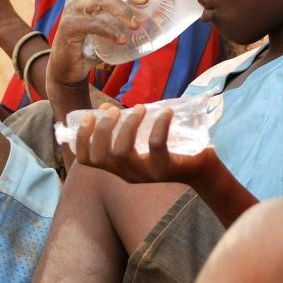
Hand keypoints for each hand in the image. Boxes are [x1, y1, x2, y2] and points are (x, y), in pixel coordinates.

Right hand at [47, 0, 150, 89]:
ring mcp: (71, 10)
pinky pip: (93, 24)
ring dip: (122, 10)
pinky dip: (110, 31)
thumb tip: (154, 15)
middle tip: (146, 0)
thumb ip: (121, 17)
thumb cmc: (90, 45)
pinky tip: (122, 39)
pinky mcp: (68, 27)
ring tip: (136, 24)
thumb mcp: (108, 26)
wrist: (68, 68)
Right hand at [73, 105, 218, 185]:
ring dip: (128, 125)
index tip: (88, 116)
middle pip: (102, 155)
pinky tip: (165, 111)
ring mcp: (145, 174)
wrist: (200, 170)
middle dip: (103, 128)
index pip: (87, 160)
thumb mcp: (141, 140)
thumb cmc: (168, 150)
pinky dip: (159, 125)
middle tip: (114, 109)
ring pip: (123, 152)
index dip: (81, 138)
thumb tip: (103, 109)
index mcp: (117, 167)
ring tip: (139, 108)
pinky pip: (156, 146)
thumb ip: (122, 127)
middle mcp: (127, 174)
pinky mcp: (165, 169)